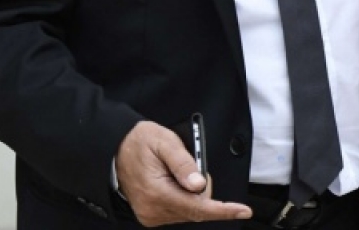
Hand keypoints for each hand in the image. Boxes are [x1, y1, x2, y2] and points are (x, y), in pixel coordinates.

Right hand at [115, 120, 252, 226]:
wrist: (115, 149)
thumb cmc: (139, 142)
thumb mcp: (164, 142)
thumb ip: (184, 163)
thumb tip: (199, 185)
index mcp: (156, 192)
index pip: (198, 207)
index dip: (223, 210)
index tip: (243, 211)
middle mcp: (153, 209)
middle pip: (196, 209)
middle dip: (201, 189)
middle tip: (191, 166)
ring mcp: (151, 215)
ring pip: (189, 211)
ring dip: (191, 193)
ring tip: (177, 172)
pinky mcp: (150, 215)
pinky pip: (178, 211)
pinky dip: (183, 198)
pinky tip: (173, 182)